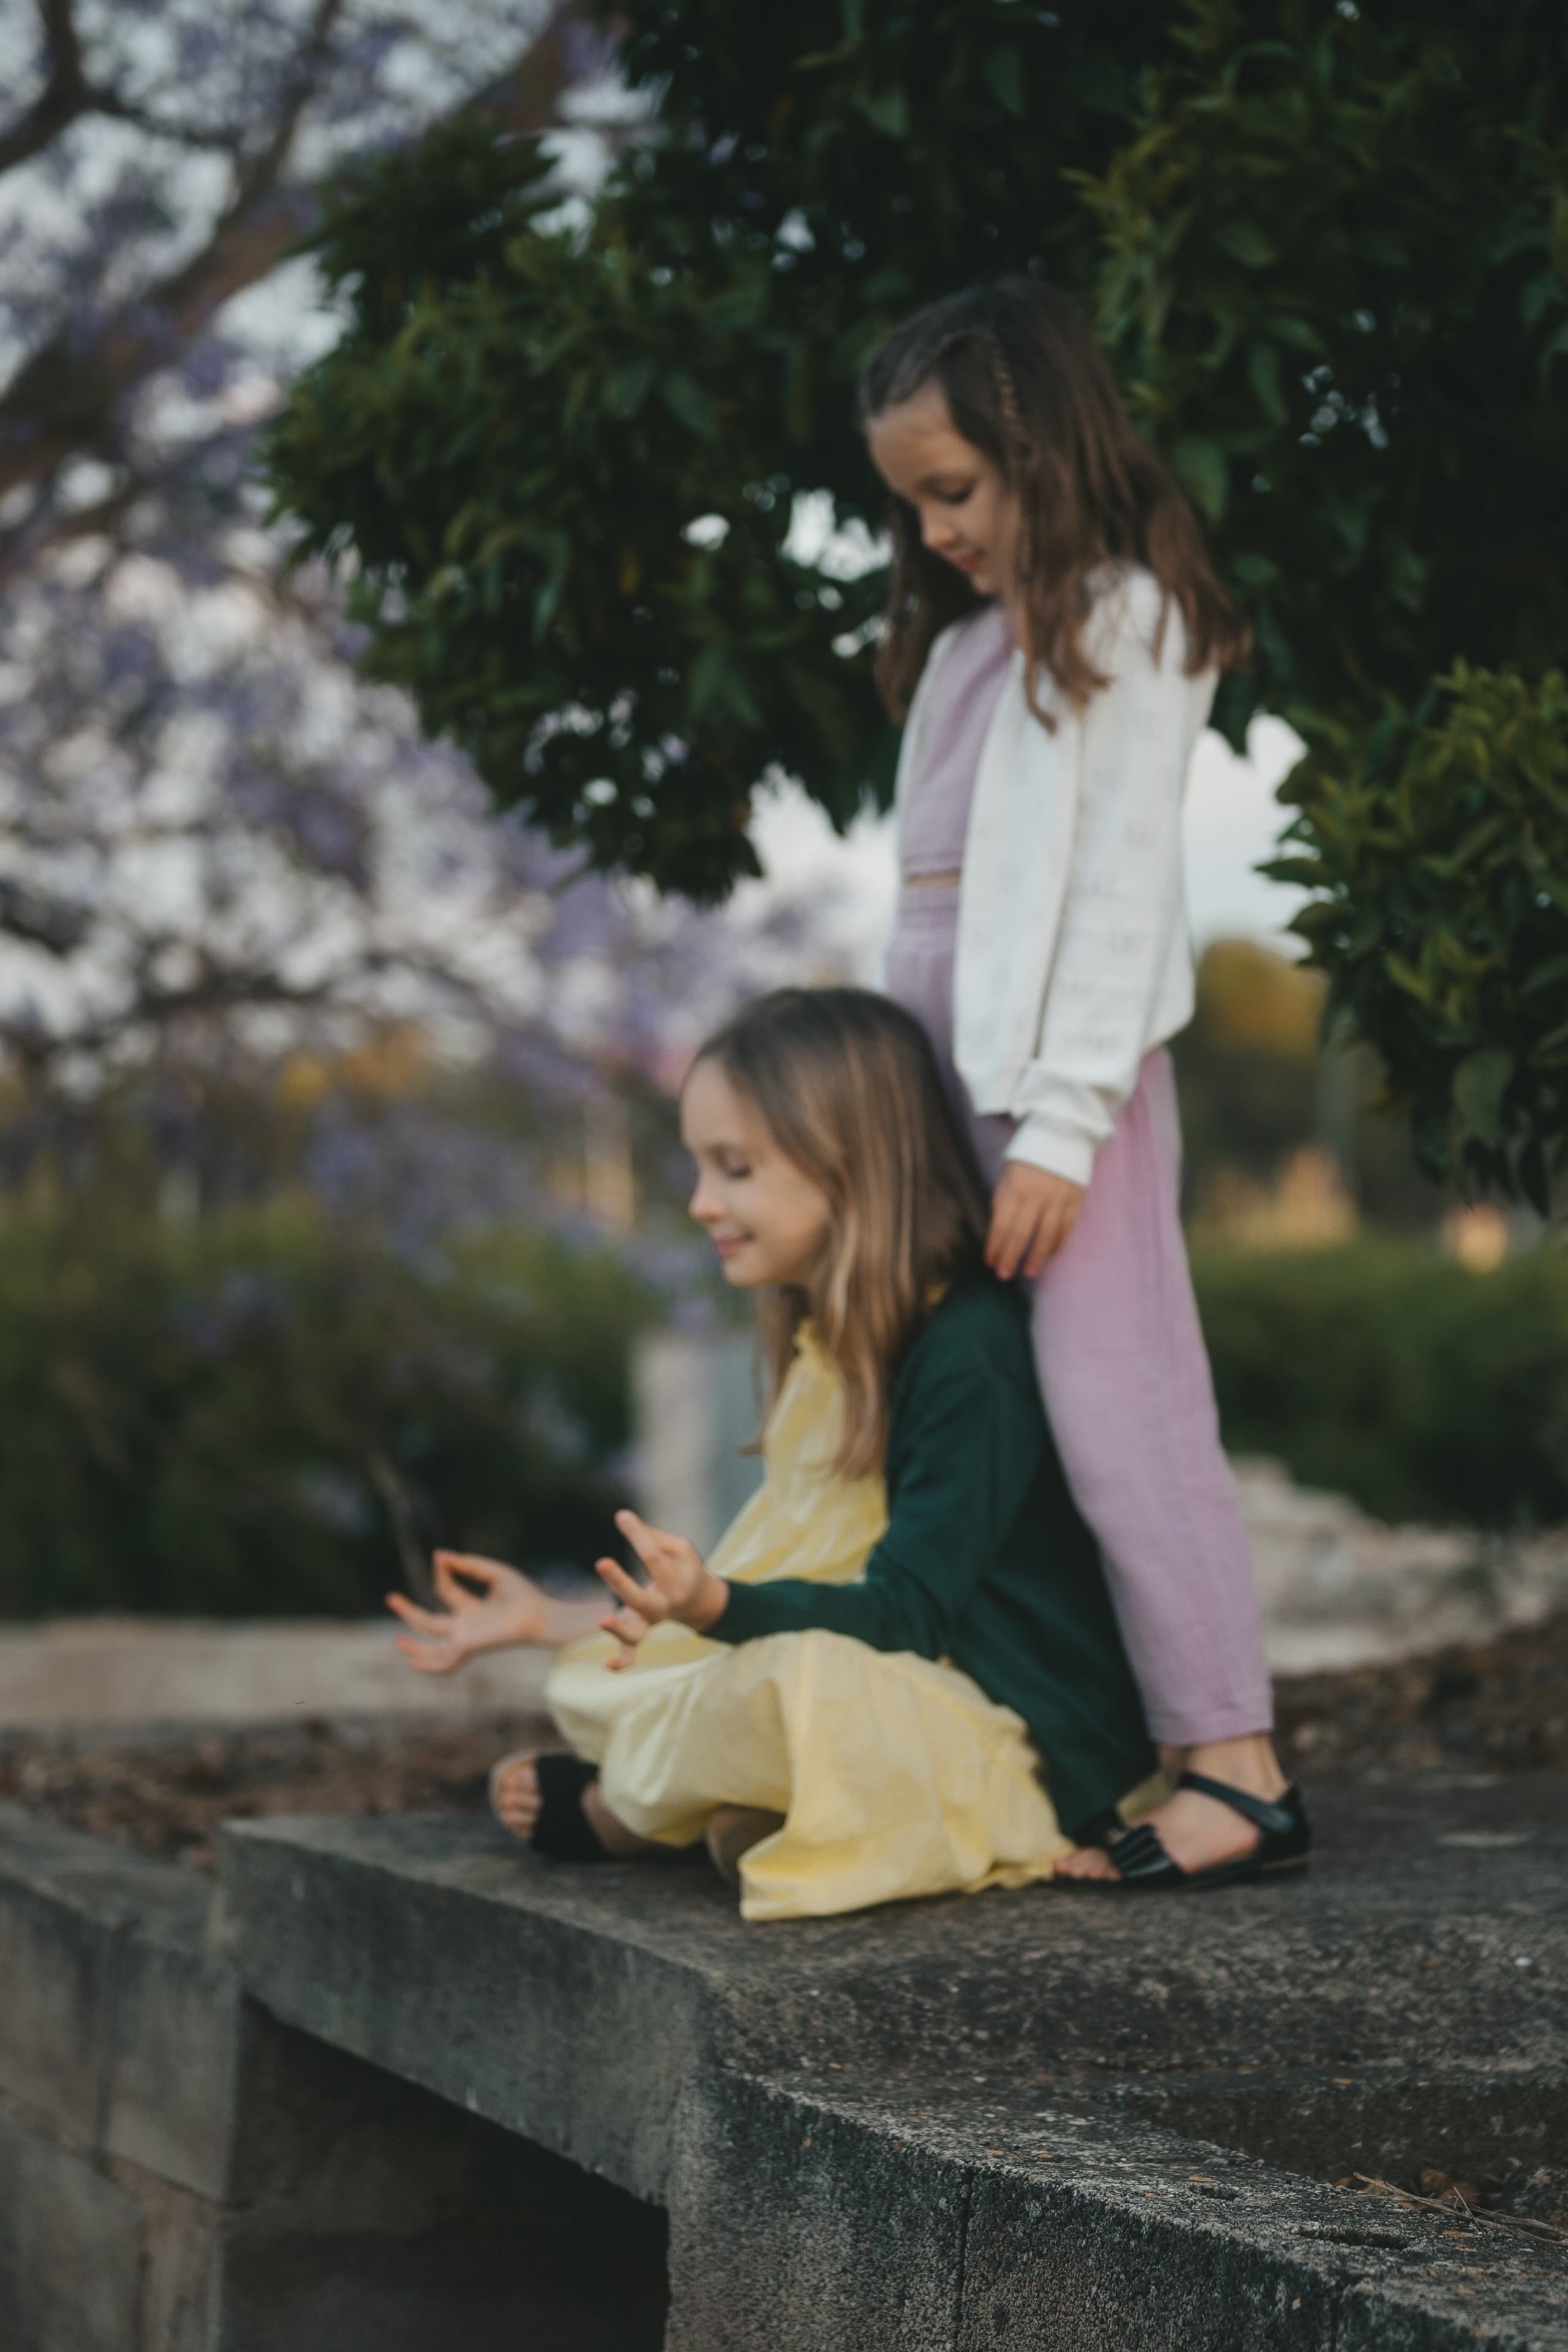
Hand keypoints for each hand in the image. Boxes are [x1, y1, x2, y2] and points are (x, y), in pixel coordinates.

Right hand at [387, 1551, 546, 1674]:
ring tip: (397, 1641)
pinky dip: (429, 1665)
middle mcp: (466, 1626)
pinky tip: (412, 1662)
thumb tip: (441, 1554)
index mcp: (472, 1608)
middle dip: (409, 1612)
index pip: (445, 1591)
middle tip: (390, 1597)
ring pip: (434, 1648)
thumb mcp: (493, 1573)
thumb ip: (468, 1564)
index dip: (441, 1572)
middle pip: (431, 1622)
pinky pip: (446, 1662)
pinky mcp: (469, 1647)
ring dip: (415, 1648)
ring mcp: (466, 1639)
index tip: (440, 1557)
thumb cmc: (523, 1595)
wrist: (540, 1614)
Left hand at [593, 1509, 727, 1670]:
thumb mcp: (680, 1548)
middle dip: (620, 1582)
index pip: (653, 1557)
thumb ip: (654, 1537)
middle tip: (601, 1562)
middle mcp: (663, 1605)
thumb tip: (624, 1520)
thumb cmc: (685, 1567)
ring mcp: (651, 1623)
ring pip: (635, 1635)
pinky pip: (631, 1654)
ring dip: (619, 1630)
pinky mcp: (640, 1632)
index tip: (622, 1517)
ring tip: (603, 1620)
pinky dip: (622, 1662)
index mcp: (675, 1581)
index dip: (637, 1535)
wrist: (700, 1601)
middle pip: (640, 1597)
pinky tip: (607, 1665)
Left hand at [986, 1162, 1083, 1278]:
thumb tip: (999, 1228)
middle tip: (1004, 1275)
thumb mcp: (1009, 1172)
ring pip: (1045, 1235)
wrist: (1063, 1131)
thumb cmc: (1029, 1154)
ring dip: (1036, 1257)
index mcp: (1014, 1188)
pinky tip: (1050, 1255)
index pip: (1001, 1225)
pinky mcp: (1074, 1199)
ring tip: (1029, 1273)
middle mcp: (1035, 1195)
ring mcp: (1057, 1198)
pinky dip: (1057, 1243)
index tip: (990, 1261)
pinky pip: (1066, 1228)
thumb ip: (1003, 1198)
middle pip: (1020, 1234)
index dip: (994, 1246)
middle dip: (1010, 1257)